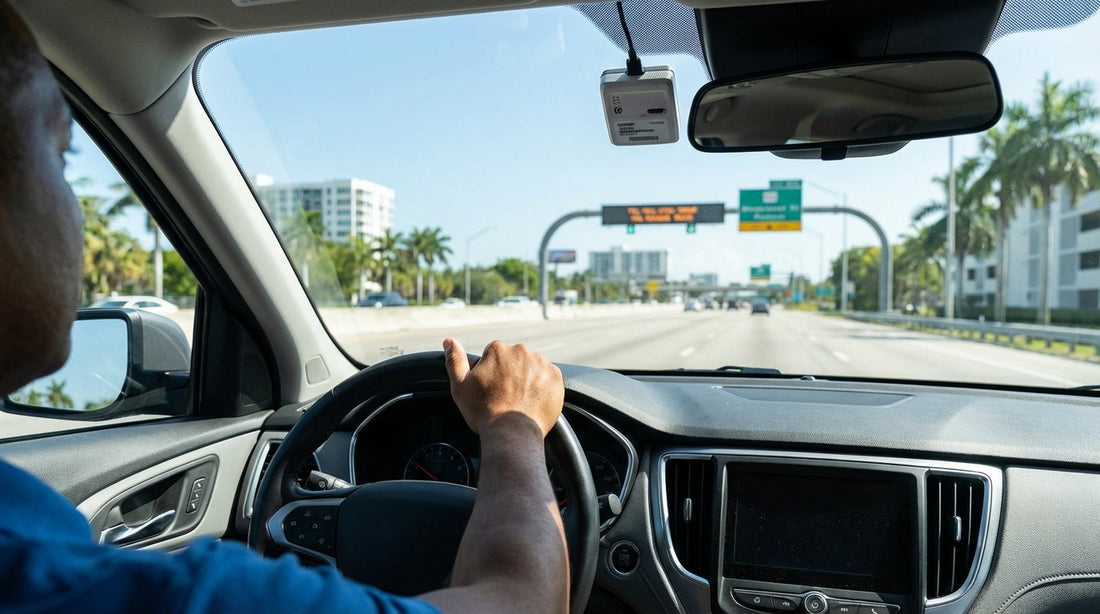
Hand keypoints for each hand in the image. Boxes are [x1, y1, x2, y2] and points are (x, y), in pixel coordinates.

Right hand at [443, 338, 563, 437]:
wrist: (512, 433)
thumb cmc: (484, 412)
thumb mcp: (460, 386)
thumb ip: (455, 360)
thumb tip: (449, 341)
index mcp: (498, 350)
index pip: (494, 355)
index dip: (491, 373)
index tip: (492, 389)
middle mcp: (521, 351)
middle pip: (514, 359)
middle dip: (511, 373)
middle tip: (506, 396)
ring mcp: (541, 363)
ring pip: (532, 368)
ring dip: (527, 379)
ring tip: (520, 401)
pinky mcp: (556, 377)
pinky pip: (548, 378)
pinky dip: (542, 387)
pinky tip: (532, 401)